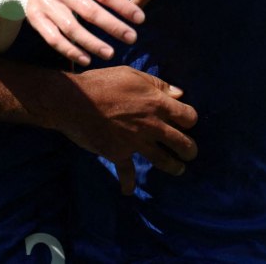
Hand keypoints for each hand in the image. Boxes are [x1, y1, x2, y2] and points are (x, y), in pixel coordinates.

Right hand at [26, 0, 143, 65]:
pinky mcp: (35, 19)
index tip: (140, 18)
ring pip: (71, 28)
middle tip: (133, 38)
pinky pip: (53, 39)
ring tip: (112, 53)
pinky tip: (87, 59)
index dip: (123, 6)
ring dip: (92, 43)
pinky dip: (70, 50)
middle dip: (113, 27)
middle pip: (90, 12)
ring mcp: (45, 4)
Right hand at [55, 66, 197, 193]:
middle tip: (191, 153)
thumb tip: (178, 93)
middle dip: (189, 149)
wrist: (75, 101)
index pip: (187, 116)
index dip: (190, 120)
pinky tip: (128, 191)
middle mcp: (151, 126)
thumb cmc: (104, 83)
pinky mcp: (118, 154)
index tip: (188, 123)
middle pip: (180, 142)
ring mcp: (136, 142)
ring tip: (179, 170)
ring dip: (173, 166)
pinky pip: (126, 172)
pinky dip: (127, 184)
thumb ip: (158, 85)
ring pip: (162, 159)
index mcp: (157, 104)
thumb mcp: (133, 74)